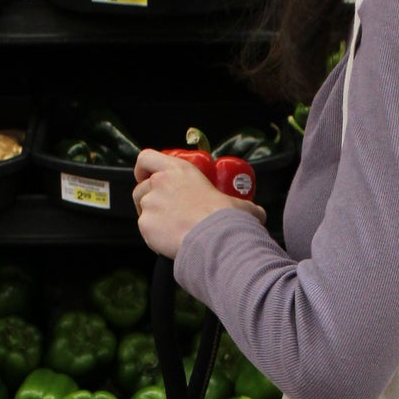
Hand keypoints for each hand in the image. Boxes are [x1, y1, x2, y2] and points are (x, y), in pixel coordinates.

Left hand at [133, 149, 250, 259]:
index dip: (143, 167)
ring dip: (151, 216)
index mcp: (178, 170)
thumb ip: (247, 206)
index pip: (147, 158)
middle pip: (141, 187)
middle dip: (148, 198)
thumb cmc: (225, 219)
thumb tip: (258, 213)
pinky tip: (168, 240)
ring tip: (168, 227)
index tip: (145, 175)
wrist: (214, 240)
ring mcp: (150, 204)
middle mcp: (159, 183)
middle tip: (165, 210)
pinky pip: (145, 229)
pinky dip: (153, 235)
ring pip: (141, 209)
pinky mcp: (145, 224)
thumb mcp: (239, 205)